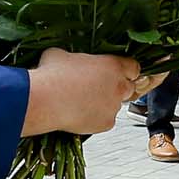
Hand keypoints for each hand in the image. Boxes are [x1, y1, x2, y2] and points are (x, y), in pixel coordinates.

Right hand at [25, 49, 146, 136]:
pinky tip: (80, 113)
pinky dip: (96, 118)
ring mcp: (113, 106)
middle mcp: (118, 86)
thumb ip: (76, 57)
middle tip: (98, 88)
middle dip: (117, 88)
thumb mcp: (62, 54)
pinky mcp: (106, 123)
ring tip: (82, 102)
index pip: (133, 67)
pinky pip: (105, 120)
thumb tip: (69, 60)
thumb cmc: (52, 75)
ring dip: (104, 104)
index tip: (115, 73)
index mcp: (112, 65)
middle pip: (129, 87)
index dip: (124, 70)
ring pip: (115, 105)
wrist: (45, 100)